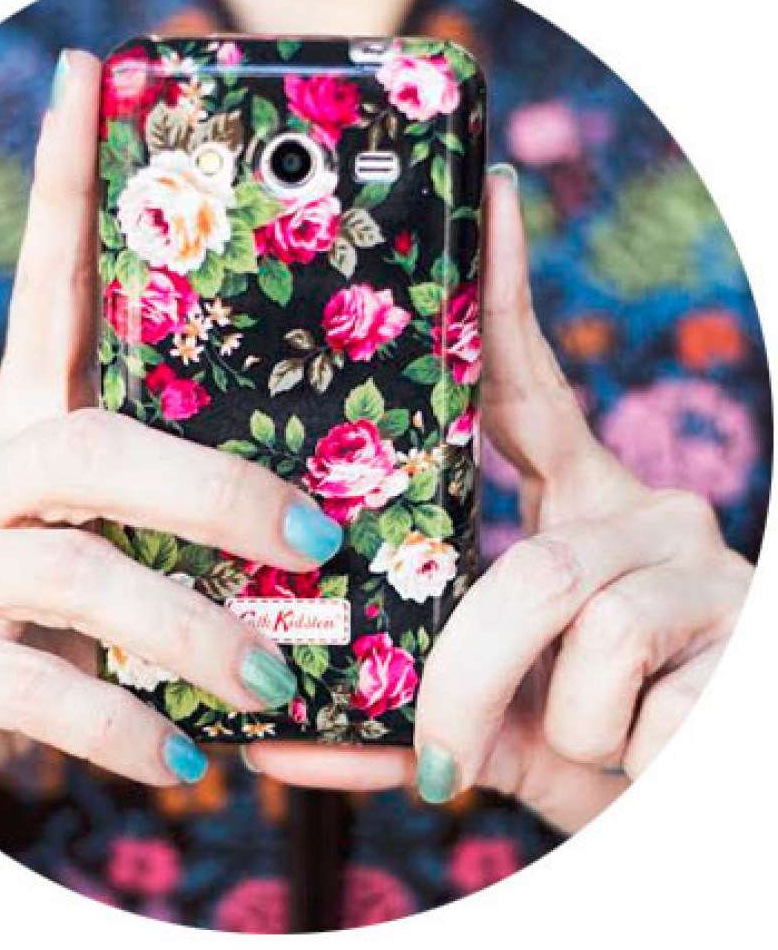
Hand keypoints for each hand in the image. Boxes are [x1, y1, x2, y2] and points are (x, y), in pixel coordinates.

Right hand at [0, 51, 335, 807]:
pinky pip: (27, 685)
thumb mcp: (119, 552)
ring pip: (73, 569)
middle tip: (314, 542)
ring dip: (189, 633)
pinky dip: (119, 725)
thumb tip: (326, 540)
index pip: (45, 287)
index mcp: (30, 429)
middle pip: (96, 442)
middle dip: (217, 494)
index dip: (63, 183)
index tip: (87, 77)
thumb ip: (186, 532)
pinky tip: (184, 762)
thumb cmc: (50, 625)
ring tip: (272, 686)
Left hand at [248, 169, 752, 832]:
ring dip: (558, 731)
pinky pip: (633, 708)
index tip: (485, 200)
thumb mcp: (501, 712)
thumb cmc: (591, 741)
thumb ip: (406, 709)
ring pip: (578, 634)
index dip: (506, 294)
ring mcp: (707, 569)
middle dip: (464, 679)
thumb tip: (275, 742)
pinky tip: (651, 758)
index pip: (532, 388)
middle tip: (442, 755)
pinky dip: (616, 762)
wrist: (695, 805)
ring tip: (587, 752)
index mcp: (583, 506)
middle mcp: (651, 515)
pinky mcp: (749, 638)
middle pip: (526, 566)